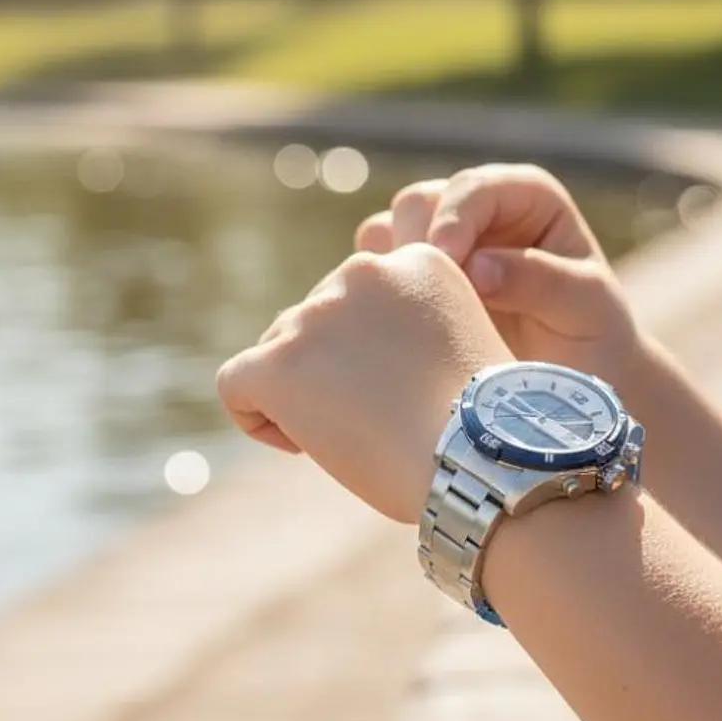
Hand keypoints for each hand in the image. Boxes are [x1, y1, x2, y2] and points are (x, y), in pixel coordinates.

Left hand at [215, 243, 512, 524]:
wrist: (479, 461)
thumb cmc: (485, 427)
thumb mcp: (460, 346)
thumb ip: (412, 328)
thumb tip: (357, 356)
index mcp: (418, 259)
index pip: (363, 297)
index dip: (375, 351)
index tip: (410, 389)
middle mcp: (363, 270)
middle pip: (317, 322)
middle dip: (334, 370)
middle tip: (380, 419)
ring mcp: (315, 314)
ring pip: (278, 353)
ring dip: (304, 394)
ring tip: (355, 437)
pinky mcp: (278, 362)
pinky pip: (236, 386)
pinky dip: (258, 419)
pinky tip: (303, 445)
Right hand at [355, 163, 642, 387]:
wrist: (576, 391)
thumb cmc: (595, 338)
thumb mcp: (587, 306)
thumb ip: (542, 280)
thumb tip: (477, 268)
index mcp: (525, 196)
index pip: (474, 187)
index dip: (455, 218)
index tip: (447, 261)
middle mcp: (476, 212)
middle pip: (418, 204)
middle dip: (414, 245)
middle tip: (423, 298)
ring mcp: (440, 248)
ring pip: (384, 235)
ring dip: (388, 272)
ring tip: (408, 319)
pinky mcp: (414, 286)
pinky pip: (372, 277)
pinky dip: (373, 298)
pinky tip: (391, 333)